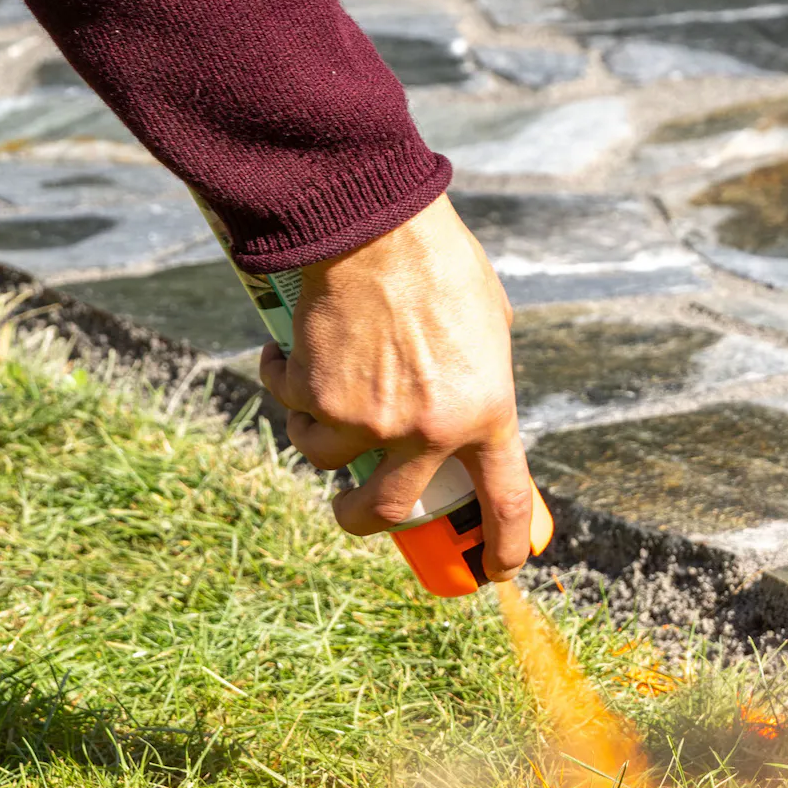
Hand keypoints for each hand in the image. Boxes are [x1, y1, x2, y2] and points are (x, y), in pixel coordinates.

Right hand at [258, 195, 534, 580]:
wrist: (371, 219)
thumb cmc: (436, 260)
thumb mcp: (488, 324)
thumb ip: (480, 377)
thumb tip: (466, 414)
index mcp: (485, 411)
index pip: (503, 499)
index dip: (503, 543)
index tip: (498, 568)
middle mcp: (428, 430)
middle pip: (384, 510)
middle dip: (358, 519)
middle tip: (348, 510)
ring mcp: (369, 419)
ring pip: (323, 456)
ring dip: (314, 431)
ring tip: (314, 389)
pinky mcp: (317, 395)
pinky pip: (291, 406)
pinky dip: (283, 381)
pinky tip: (287, 353)